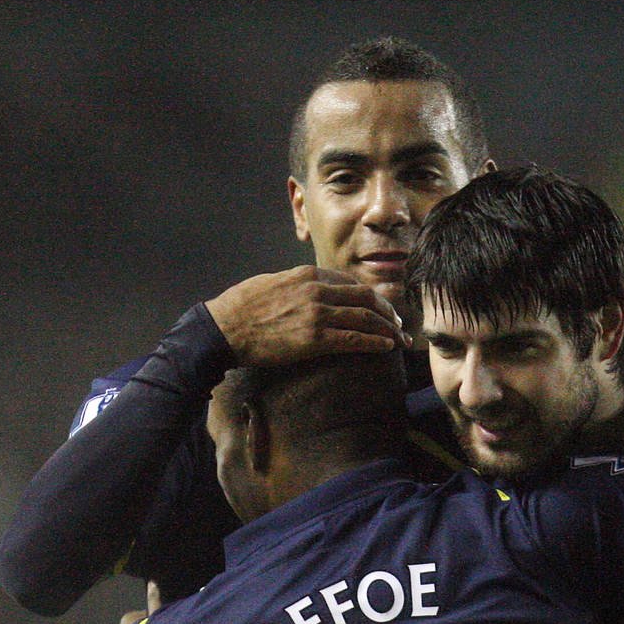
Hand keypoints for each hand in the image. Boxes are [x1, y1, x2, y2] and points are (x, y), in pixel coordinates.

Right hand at [205, 266, 410, 363]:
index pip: (350, 283)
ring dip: (388, 329)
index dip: (370, 296)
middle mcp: (316, 290)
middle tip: (397, 324)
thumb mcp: (272, 284)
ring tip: (399, 339)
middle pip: (365, 297)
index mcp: (307, 275)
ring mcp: (317, 313)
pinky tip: (387, 348)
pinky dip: (375, 342)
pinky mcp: (314, 338)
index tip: (379, 308)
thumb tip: (306, 293)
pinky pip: (355, 339)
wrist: (224, 328)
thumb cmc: (242, 309)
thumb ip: (295, 286)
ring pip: (365, 318)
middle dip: (386, 312)